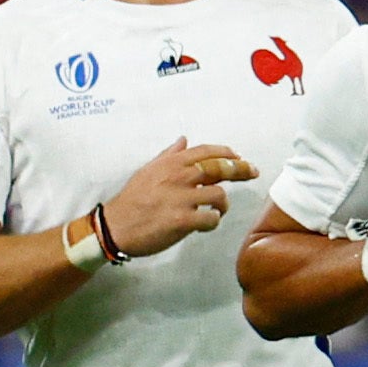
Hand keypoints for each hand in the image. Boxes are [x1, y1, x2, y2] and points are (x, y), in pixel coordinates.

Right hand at [101, 136, 252, 257]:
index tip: (240, 157)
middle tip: (253, 173)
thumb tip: (183, 140)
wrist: (114, 227)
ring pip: (219, 195)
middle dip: (241, 169)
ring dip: (222, 204)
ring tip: (215, 210)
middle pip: (221, 168)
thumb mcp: (147, 171)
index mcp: (170, 164)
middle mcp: (178, 177)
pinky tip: (205, 223)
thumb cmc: (132, 200)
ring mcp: (181, 198)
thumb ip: (168, 156)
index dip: (227, 153)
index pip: (206, 152)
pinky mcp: (182, 220)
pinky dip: (213, 221)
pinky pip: (211, 218)